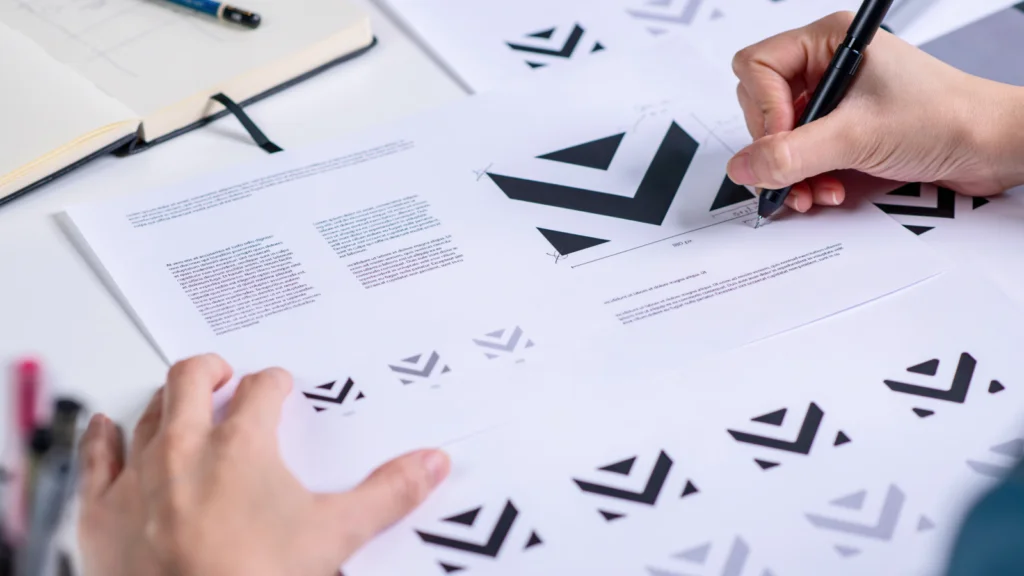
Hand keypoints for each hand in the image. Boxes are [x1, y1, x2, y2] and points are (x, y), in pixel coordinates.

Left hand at [78, 354, 449, 575]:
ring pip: (148, 412)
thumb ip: (386, 493)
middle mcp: (183, 446)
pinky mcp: (102, 510)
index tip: (279, 387)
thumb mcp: (334, 535)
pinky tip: (103, 426)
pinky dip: (100, 438)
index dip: (274, 384)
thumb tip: (430, 464)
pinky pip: (95, 458)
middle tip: (226, 375)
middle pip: (192, 380)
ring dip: (167, 399)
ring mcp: (138, 475)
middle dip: (212, 372)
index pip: (261, 390)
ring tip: (180, 398)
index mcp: (241, 444)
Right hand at [726, 12, 1023, 212]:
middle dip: (777, 149)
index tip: (780, 143)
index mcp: (829, 43)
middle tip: (792, 171)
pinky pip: (800, 156)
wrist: (992, 148)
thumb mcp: (858, 136)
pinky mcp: (842, 131)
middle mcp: (827, 67)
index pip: (757, 69)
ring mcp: (834, 101)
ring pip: (779, 137)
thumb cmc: (947, 118)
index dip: (762, 111)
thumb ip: (793, 154)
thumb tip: (744, 166)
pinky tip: (826, 190)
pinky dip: (806, 179)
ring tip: (812, 190)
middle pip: (761, 107)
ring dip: (791, 172)